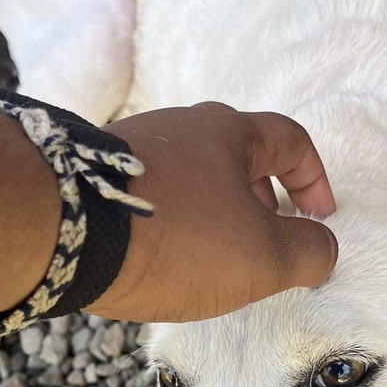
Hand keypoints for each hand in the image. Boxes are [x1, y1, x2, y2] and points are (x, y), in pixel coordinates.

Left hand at [89, 102, 337, 321]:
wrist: (64, 233)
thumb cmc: (179, 240)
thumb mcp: (263, 257)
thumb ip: (309, 252)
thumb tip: (322, 249)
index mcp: (229, 133)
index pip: (291, 141)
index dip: (314, 179)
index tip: (319, 218)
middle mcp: (180, 128)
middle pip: (237, 157)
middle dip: (262, 199)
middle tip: (266, 241)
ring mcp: (132, 149)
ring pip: (191, 179)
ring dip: (214, 214)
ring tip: (213, 259)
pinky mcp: (94, 177)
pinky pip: (151, 197)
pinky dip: (172, 223)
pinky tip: (161, 258)